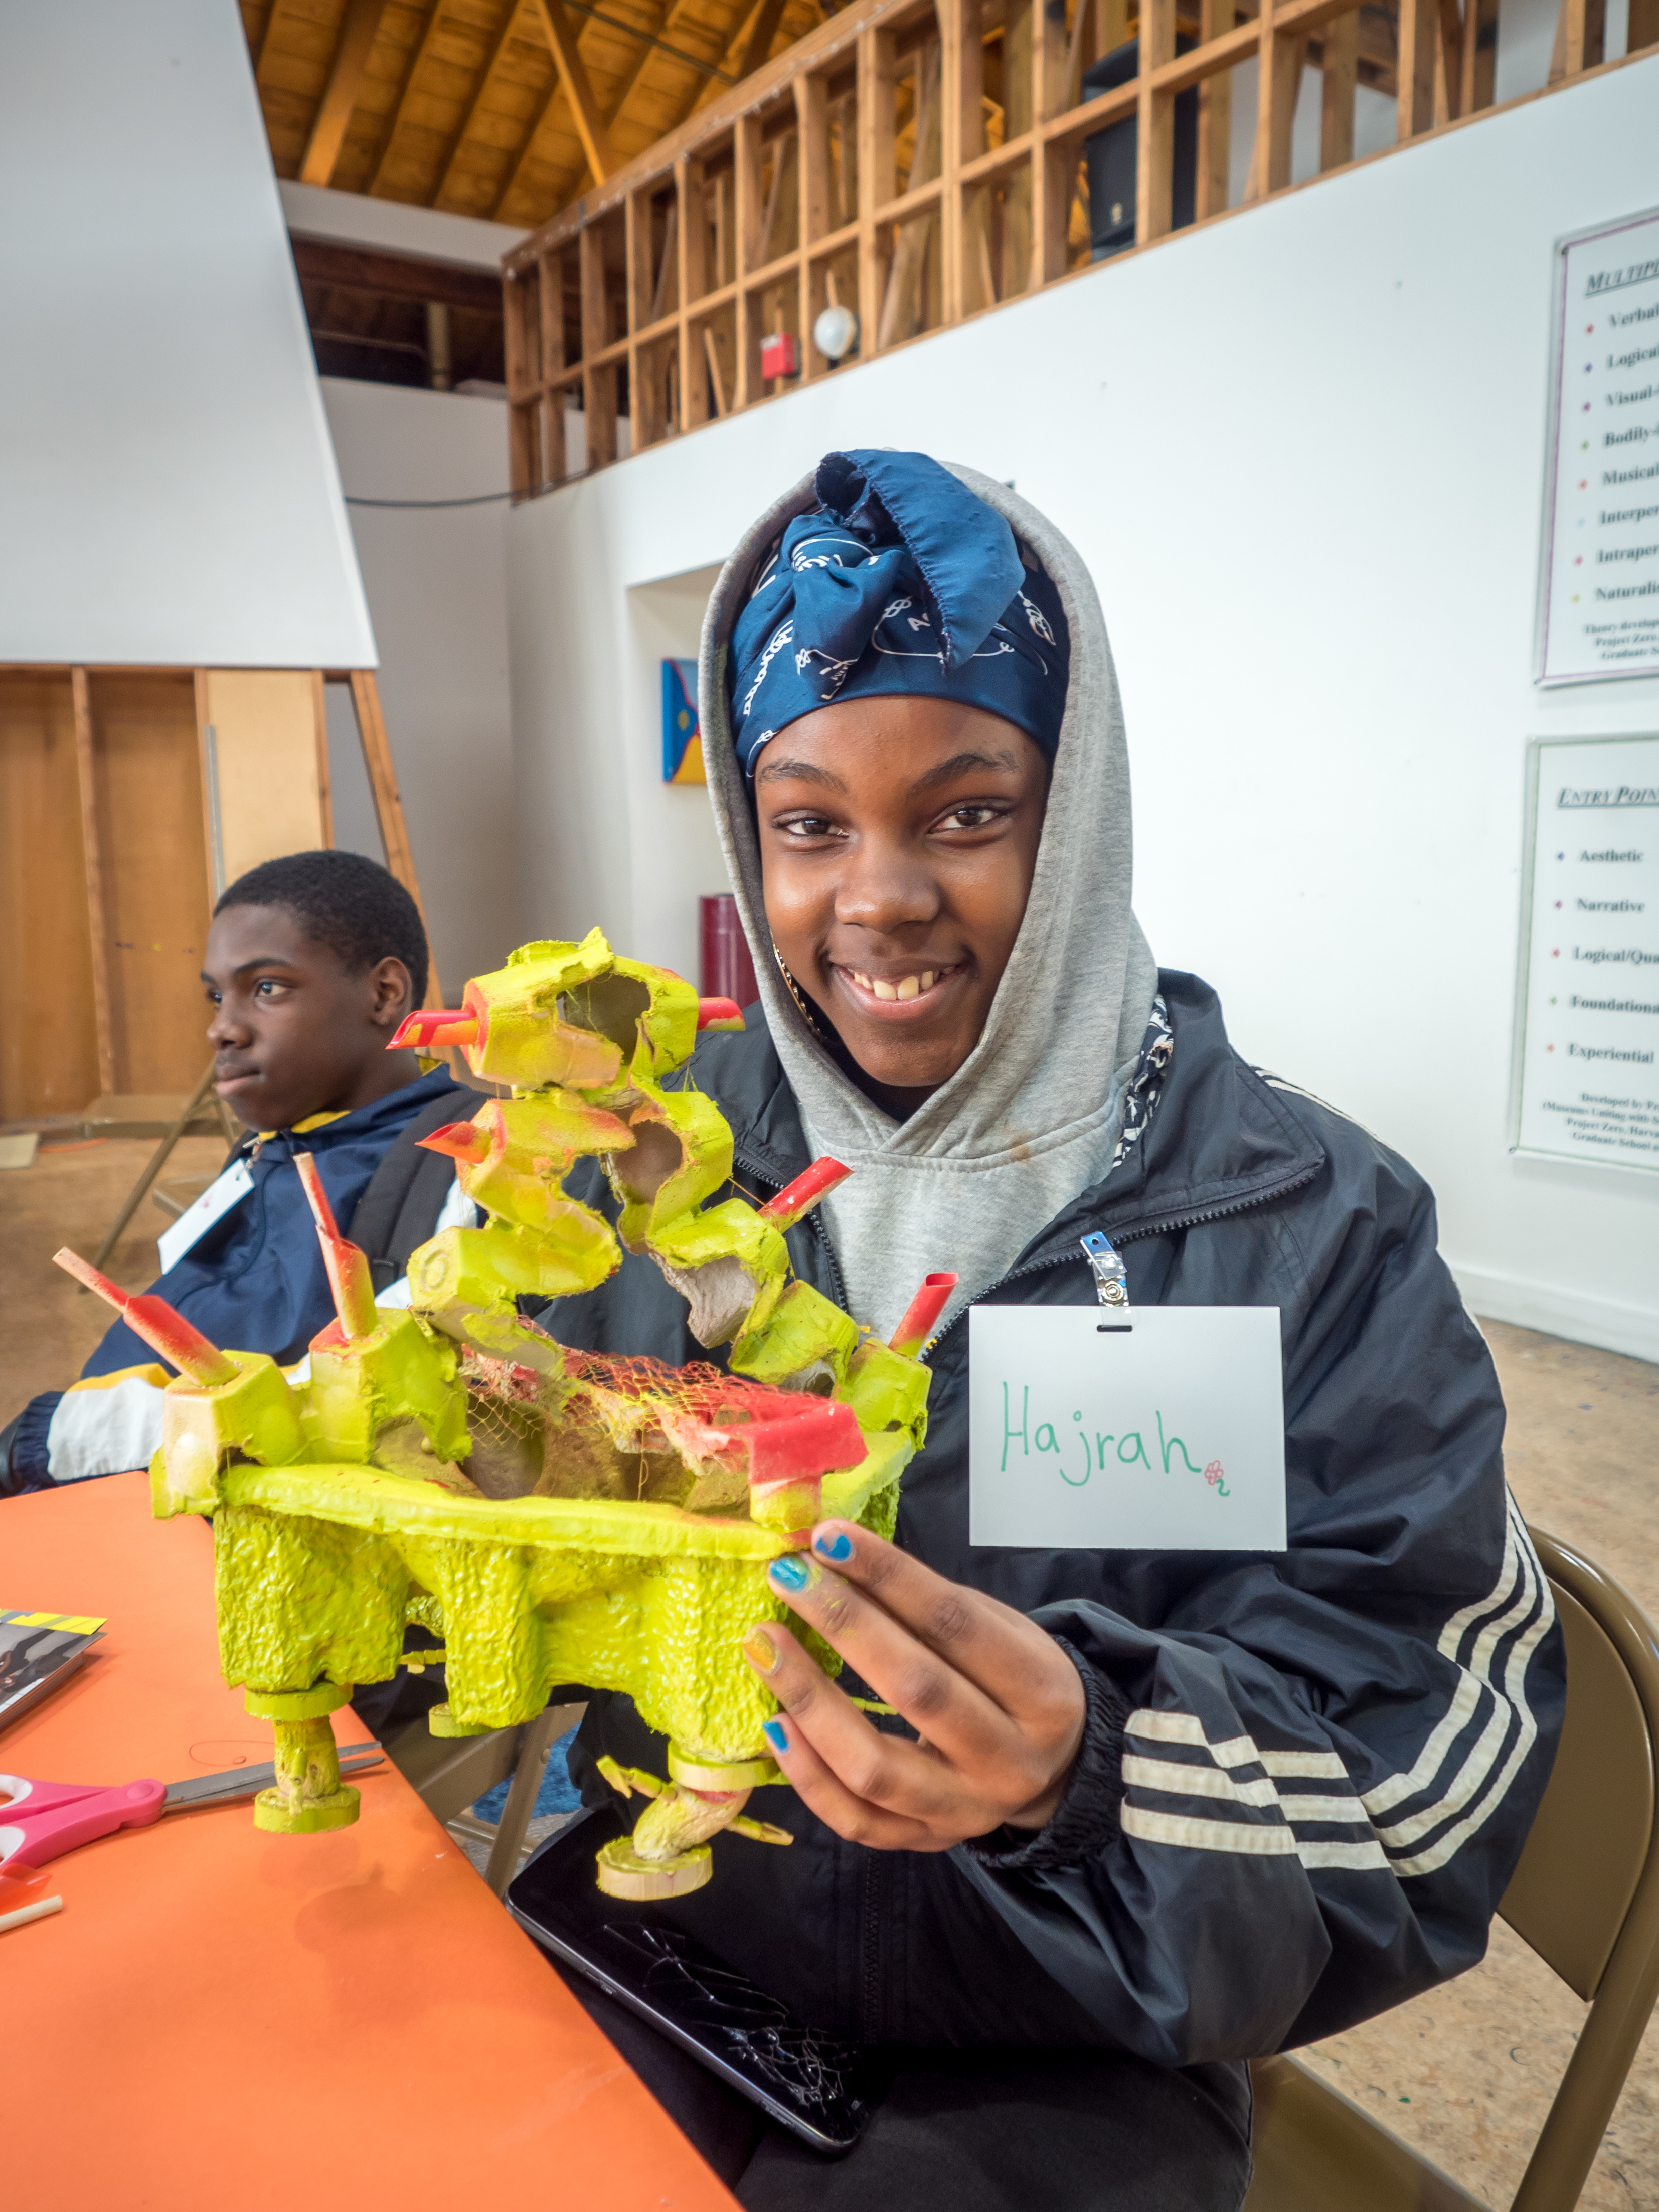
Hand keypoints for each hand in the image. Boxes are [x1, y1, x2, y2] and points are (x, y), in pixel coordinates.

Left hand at [742, 1520, 1085, 1852]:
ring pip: (875, 1766)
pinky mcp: (926, 1843)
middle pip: (916, 1689)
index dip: (889, 1576)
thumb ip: (925, 1606)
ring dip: (810, 1699)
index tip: (829, 1538)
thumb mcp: (997, 1631)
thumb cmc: (1014, 1680)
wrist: (1057, 1768)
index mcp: (1041, 1693)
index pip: (955, 1624)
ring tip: (764, 1646)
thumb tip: (835, 1558)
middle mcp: (1009, 1760)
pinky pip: (854, 1819)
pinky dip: (807, 1773)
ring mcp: (966, 1812)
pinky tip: (775, 1721)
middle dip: (843, 1624)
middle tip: (787, 1577)